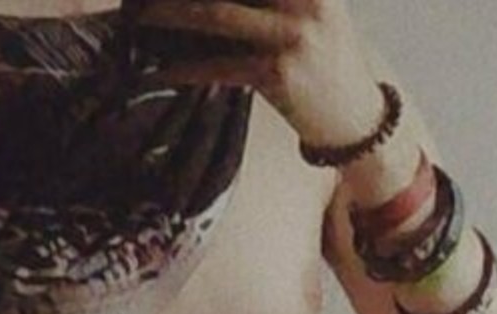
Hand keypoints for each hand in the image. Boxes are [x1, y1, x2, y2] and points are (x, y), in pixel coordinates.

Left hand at [127, 0, 386, 148]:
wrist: (356, 120)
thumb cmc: (327, 63)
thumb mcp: (313, 9)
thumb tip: (214, 2)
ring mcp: (291, 34)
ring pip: (215, 13)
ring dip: (170, 13)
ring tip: (140, 16)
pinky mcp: (277, 73)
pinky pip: (218, 66)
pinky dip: (184, 68)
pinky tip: (160, 70)